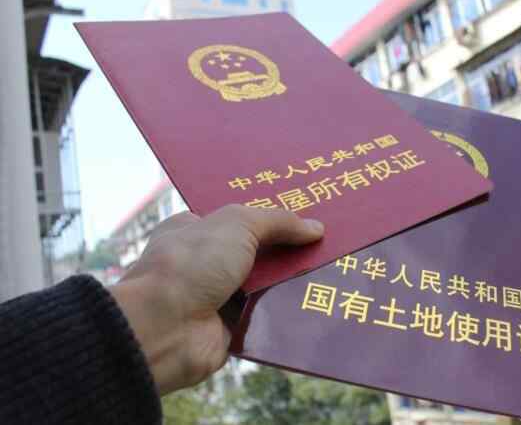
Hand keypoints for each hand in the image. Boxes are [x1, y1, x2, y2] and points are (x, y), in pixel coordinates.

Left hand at [109, 205, 323, 394]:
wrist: (165, 329)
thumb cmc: (191, 265)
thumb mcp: (237, 225)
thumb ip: (278, 222)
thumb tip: (315, 228)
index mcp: (195, 230)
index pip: (239, 219)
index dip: (271, 215)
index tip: (305, 212)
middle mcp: (206, 262)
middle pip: (258, 251)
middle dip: (288, 249)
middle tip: (328, 241)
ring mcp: (218, 296)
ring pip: (267, 284)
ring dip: (292, 281)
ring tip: (335, 270)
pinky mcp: (232, 327)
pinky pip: (269, 316)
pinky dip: (288, 312)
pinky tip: (319, 302)